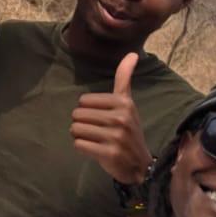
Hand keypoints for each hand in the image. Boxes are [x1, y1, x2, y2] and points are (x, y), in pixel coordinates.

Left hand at [70, 53, 151, 184]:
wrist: (139, 163)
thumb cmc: (128, 130)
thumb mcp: (128, 103)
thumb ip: (124, 78)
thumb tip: (132, 53)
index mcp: (124, 102)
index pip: (83, 101)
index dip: (87, 111)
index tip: (102, 118)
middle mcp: (121, 117)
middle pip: (77, 115)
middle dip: (82, 124)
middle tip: (98, 132)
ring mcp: (116, 136)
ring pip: (76, 130)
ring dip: (81, 136)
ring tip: (96, 140)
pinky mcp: (109, 153)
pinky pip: (79, 145)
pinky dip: (83, 148)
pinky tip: (95, 150)